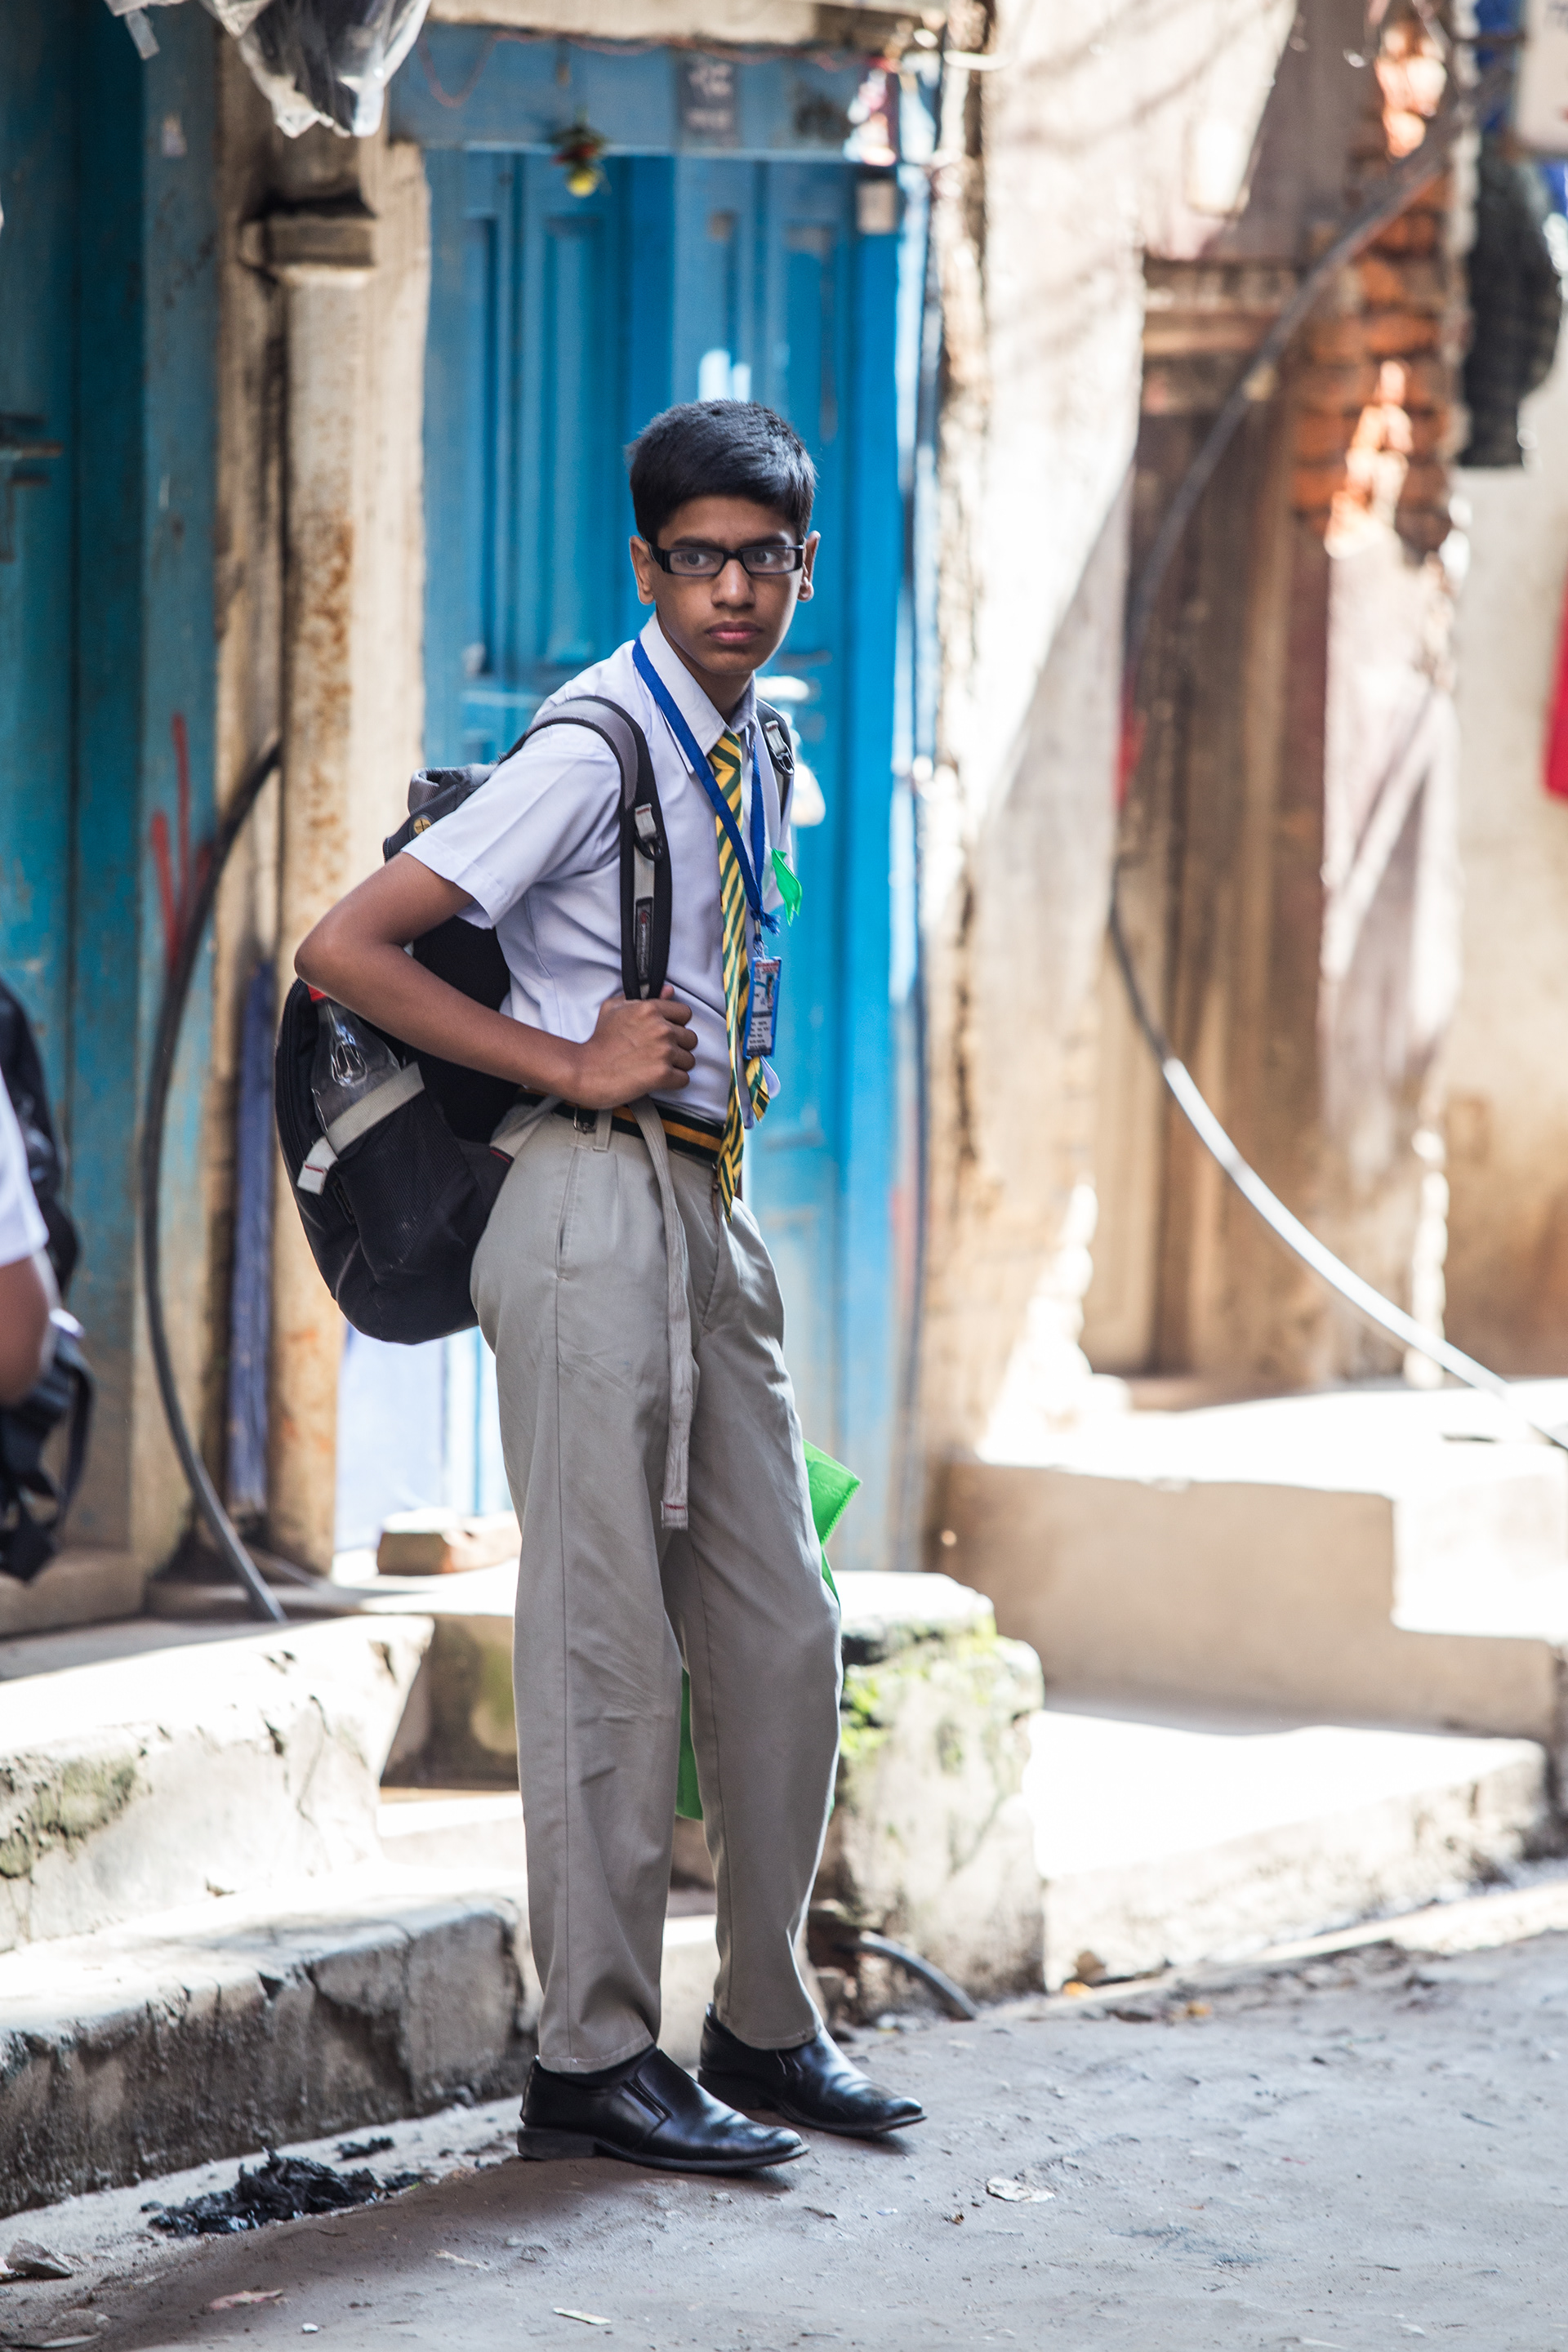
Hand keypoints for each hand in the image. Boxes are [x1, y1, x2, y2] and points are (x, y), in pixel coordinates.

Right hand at [571, 986, 697, 1107]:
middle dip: (678, 1047)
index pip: (685, 1014)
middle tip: (659, 1053)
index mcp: (650, 1009)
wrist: (587, 1071)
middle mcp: (661, 1028)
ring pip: (689, 1060)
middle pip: (691, 1038)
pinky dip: (673, 1082)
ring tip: (656, 1066)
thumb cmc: (599, 1042)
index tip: (665, 1033)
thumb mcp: (613, 1009)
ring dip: (676, 1065)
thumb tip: (668, 991)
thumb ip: (641, 997)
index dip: (676, 1024)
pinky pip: (683, 1079)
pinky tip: (657, 1079)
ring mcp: (663, 1051)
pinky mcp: (663, 1074)